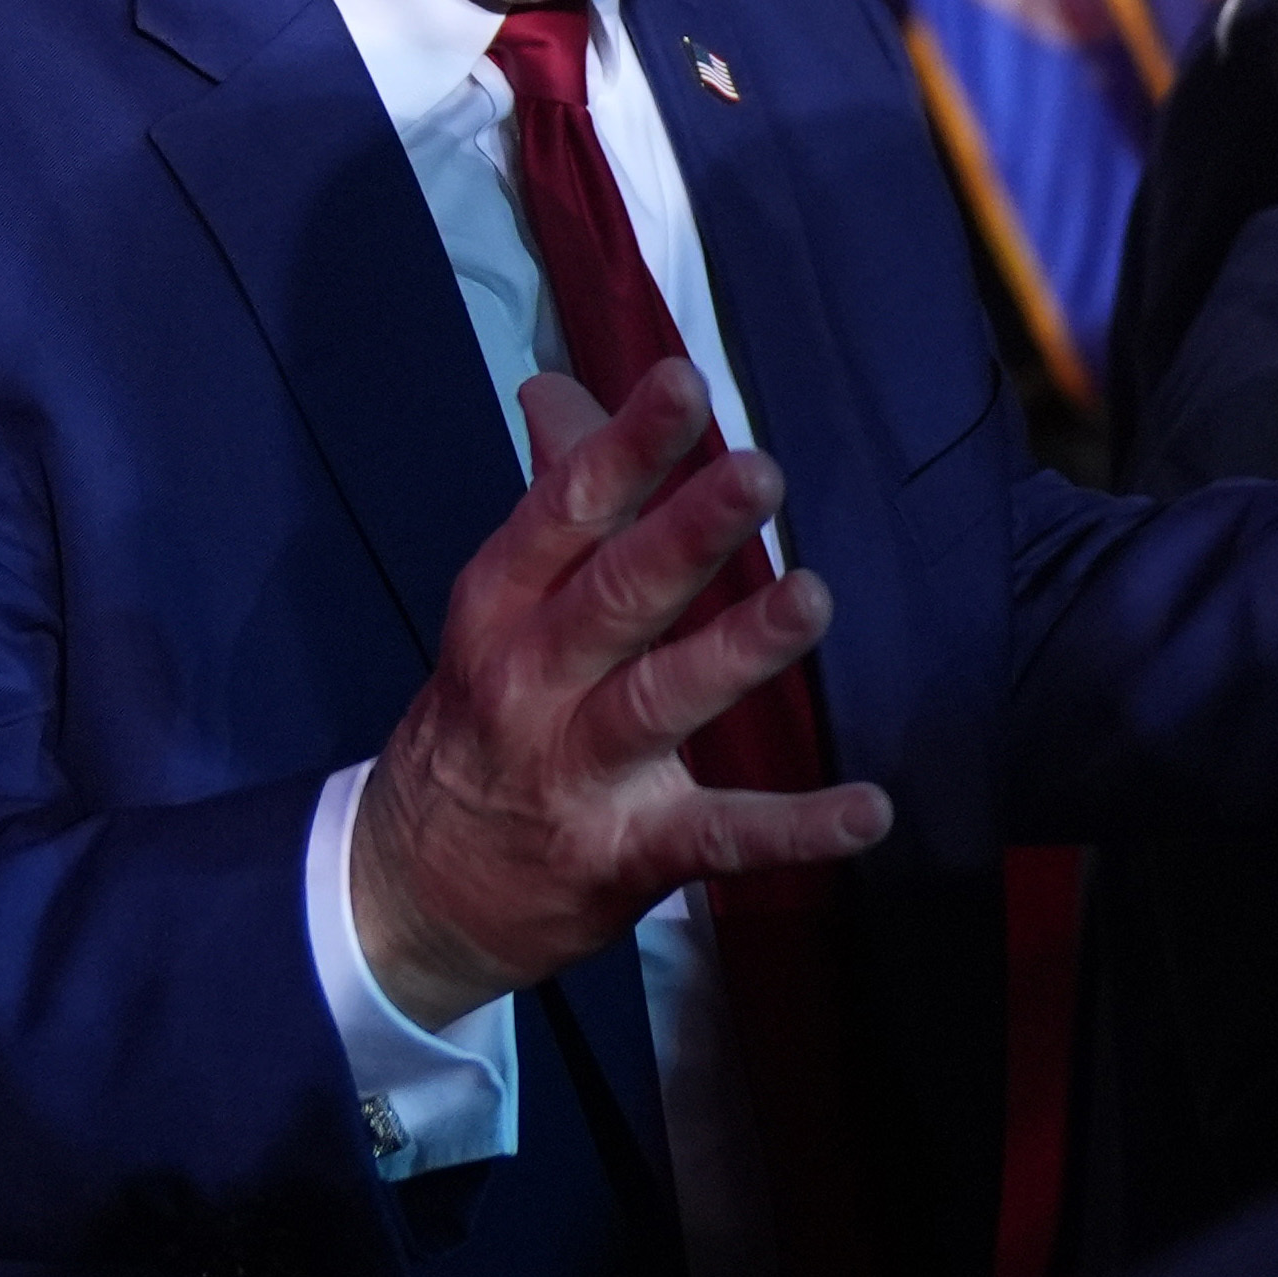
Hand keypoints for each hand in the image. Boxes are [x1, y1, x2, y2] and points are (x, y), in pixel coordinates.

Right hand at [350, 361, 892, 1030]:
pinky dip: (797, 830)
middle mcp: (532, 682)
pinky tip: (869, 812)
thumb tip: (555, 385)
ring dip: (738, 650)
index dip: (625, 448)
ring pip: (661, 701)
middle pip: (614, 596)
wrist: (408, 895)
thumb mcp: (497, 606)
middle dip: (685, 533)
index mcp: (504, 606)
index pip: (564, 512)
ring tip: (811, 599)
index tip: (683, 381)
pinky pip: (718, 837)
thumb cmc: (480, 719)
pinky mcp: (625, 854)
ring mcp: (578, 771)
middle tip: (760, 473)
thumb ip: (551, 493)